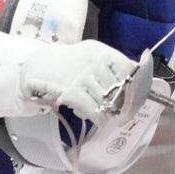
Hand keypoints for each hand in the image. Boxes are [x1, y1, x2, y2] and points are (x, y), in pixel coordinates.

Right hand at [19, 40, 134, 120]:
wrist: (38, 66)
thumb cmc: (70, 63)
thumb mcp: (92, 55)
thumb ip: (111, 66)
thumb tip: (135, 79)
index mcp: (102, 52)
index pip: (128, 69)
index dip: (135, 85)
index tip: (136, 98)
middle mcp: (95, 62)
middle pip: (119, 88)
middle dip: (122, 103)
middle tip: (122, 112)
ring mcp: (83, 76)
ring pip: (107, 100)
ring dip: (109, 113)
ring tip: (109, 117)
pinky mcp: (72, 91)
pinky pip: (92, 109)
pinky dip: (98, 118)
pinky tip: (99, 121)